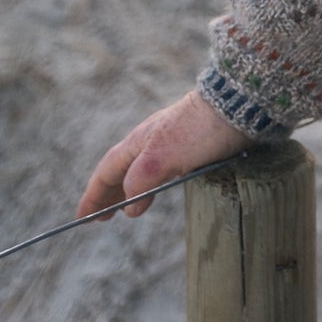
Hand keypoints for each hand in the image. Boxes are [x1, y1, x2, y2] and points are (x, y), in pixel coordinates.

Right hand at [77, 88, 249, 222]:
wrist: (239, 103)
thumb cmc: (200, 130)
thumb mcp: (163, 158)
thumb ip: (140, 182)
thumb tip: (129, 208)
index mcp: (139, 142)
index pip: (107, 172)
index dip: (94, 196)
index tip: (83, 218)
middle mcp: (151, 140)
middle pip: (121, 170)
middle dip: (108, 195)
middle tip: (100, 218)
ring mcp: (171, 141)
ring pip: (140, 169)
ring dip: (128, 190)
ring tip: (125, 210)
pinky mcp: (192, 144)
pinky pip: (159, 169)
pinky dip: (150, 184)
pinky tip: (158, 190)